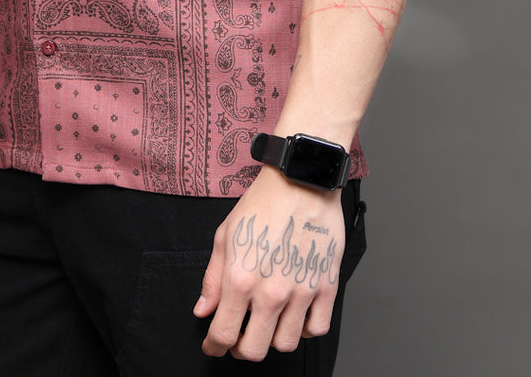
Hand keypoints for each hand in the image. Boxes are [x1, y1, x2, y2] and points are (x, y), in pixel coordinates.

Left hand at [194, 168, 344, 360]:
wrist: (299, 181)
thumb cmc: (261, 204)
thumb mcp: (225, 235)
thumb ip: (212, 279)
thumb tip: (203, 311)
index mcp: (240, 279)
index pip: (223, 334)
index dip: (214, 346)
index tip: (213, 346)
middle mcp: (271, 291)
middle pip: (254, 350)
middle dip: (240, 349)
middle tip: (238, 337)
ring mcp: (302, 291)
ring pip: (286, 345)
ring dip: (272, 339)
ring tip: (267, 323)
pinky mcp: (327, 286)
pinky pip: (316, 329)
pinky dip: (304, 329)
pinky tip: (295, 316)